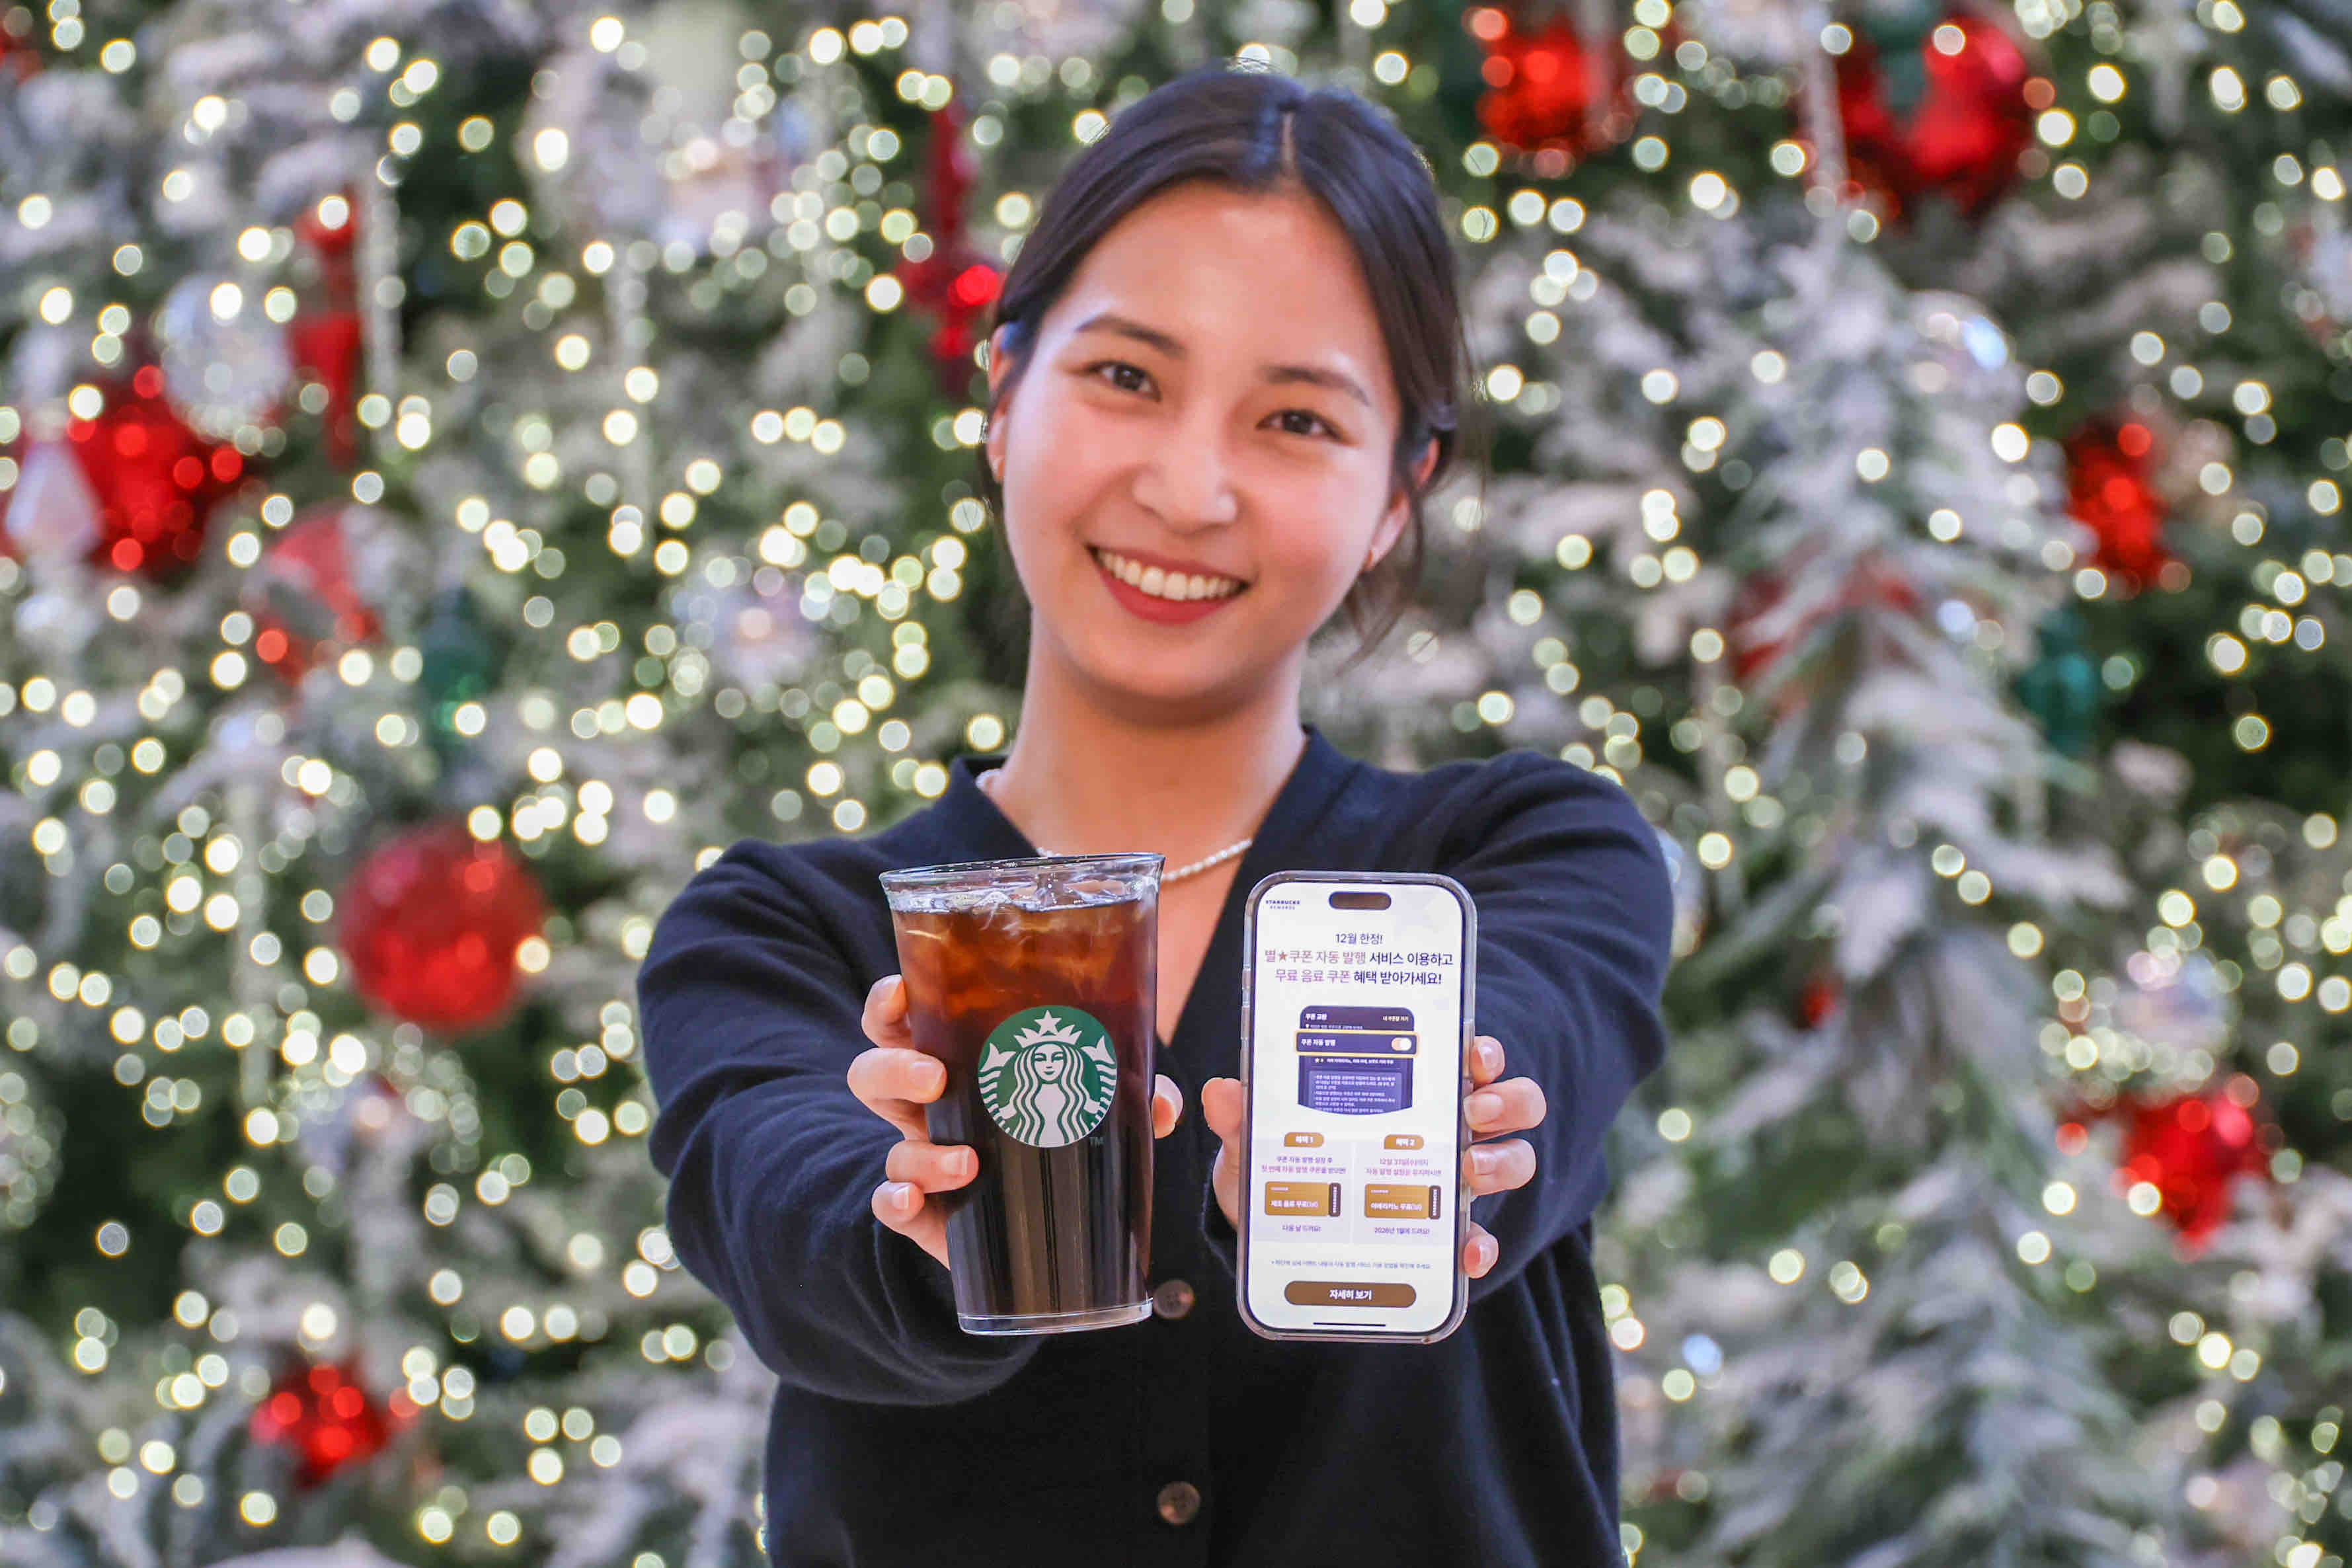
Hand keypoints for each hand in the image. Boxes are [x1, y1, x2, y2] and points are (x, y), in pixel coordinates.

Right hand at [850, 974, 1186, 1268]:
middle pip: (874, 1072)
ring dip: (918, 1152)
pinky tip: (915, 1201)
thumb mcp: (1098, 1107)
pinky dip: (895, 1201)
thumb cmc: (1058, 1136)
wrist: (1046, 1225)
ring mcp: (922, 1161)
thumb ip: (1132, 1097)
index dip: (890, 1001)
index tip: (904, 988)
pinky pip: (889, 1205)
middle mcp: (927, 1108)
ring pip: (888, 1145)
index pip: (905, 1020)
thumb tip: (1165, 1104)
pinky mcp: (925, 1214)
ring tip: (966, 1161)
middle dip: (895, 1067)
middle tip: (936, 1075)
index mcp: (957, 1061)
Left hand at [1201, 1034, 1545, 1279]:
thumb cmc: (1285, 1161)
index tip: (1472, 1054)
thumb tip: (1221, 1092)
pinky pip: (1481, 1238)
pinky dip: (1480, 1245)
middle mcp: (1448, 1128)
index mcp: (1414, 1089)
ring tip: (1468, 1169)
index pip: (1468, 1057)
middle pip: (1512, 1102)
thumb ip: (1243, 1115)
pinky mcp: (1448, 1234)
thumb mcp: (1260, 1136)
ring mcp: (1455, 1180)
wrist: (1280, 1225)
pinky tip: (1465, 1252)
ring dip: (1503, 1161)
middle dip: (1506, 1101)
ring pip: (1514, 1159)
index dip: (1483, 1052)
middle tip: (1471, 1112)